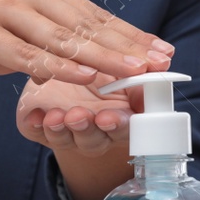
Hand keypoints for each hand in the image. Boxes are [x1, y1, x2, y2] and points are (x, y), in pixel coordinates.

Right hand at [0, 0, 172, 85]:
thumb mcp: (14, 27)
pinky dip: (63, 69)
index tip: (161, 50)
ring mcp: (5, 13)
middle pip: (87, 25)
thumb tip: (88, 56)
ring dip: (104, 58)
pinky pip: (31, 57)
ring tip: (136, 72)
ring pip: (65, 40)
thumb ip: (49, 37)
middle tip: (161, 63)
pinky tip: (87, 77)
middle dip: (128, 46)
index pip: (94, 14)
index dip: (130, 34)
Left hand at [17, 73, 150, 156]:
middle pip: (95, 139)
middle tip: (79, 116)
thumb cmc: (100, 63)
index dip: (119, 125)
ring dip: (61, 130)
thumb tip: (163, 59)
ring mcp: (66, 130)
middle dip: (87, 129)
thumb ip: (140, 66)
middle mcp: (95, 129)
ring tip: (56, 116)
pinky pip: (36, 133)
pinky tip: (36, 116)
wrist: (63, 62)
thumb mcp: (122, 60)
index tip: (109, 117)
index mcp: (122, 118)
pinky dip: (36, 126)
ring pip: (65, 139)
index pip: (126, 128)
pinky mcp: (39, 126)